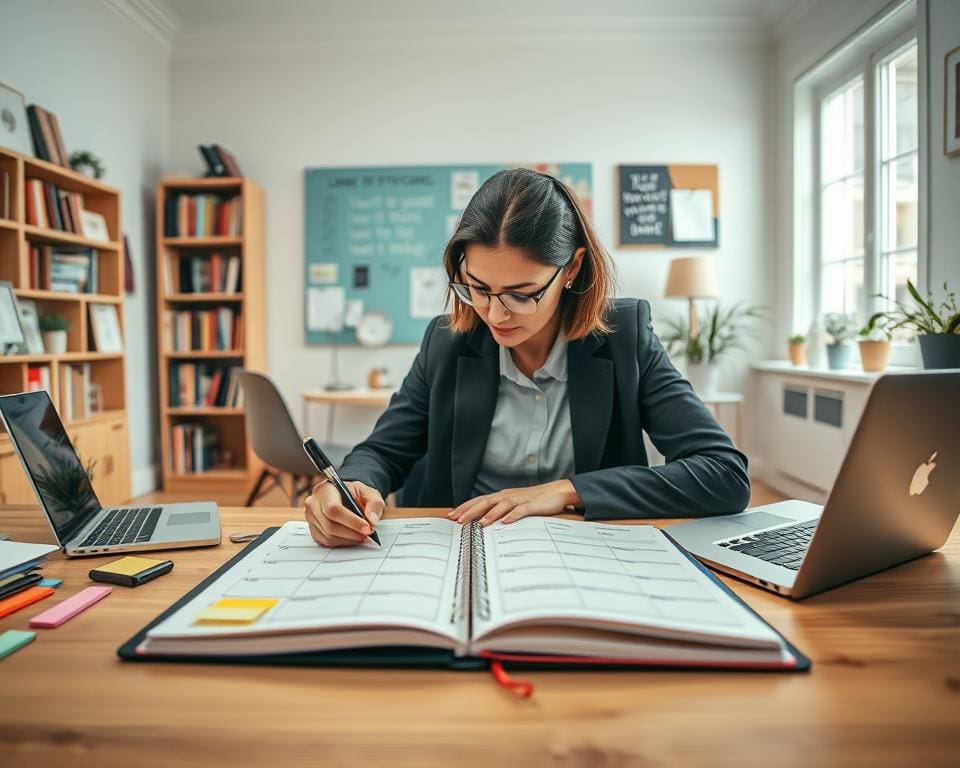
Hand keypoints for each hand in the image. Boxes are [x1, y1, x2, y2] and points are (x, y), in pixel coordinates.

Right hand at [304, 479, 384, 546]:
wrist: (345, 496)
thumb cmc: (355, 493)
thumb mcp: (369, 492)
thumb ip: (374, 504)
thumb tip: (372, 521)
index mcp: (325, 490)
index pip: (332, 509)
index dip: (351, 521)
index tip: (368, 528)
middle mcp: (313, 504)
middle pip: (329, 525)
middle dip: (352, 533)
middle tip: (368, 534)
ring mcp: (311, 519)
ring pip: (328, 536)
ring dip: (349, 539)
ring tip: (363, 536)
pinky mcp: (314, 531)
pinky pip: (327, 542)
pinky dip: (343, 542)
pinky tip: (353, 538)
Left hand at [448, 479, 581, 526]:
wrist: (557, 491)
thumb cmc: (535, 500)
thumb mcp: (515, 504)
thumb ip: (501, 511)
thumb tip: (485, 521)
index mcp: (502, 496)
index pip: (479, 501)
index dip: (465, 507)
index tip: (451, 515)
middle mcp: (508, 496)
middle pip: (485, 502)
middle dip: (470, 511)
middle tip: (457, 520)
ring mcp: (519, 500)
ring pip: (501, 506)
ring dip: (489, 515)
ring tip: (479, 524)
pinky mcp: (531, 505)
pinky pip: (520, 511)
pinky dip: (512, 516)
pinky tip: (505, 522)